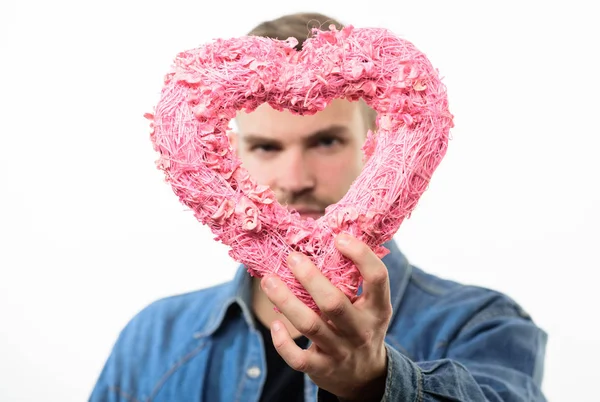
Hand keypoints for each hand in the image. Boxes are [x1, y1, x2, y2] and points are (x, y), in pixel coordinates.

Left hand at [260, 233, 392, 400]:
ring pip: (311, 326)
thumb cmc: (361, 326)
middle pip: (334, 303)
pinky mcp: (321, 368)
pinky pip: (298, 358)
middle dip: (311, 278)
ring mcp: (341, 351)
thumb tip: (330, 235)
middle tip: (291, 257)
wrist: (364, 376)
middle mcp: (361, 330)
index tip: (339, 238)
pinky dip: (283, 342)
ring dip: (287, 301)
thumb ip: (355, 280)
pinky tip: (274, 323)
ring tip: (268, 280)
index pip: (377, 278)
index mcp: (378, 308)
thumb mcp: (371, 305)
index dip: (360, 255)